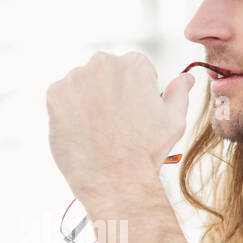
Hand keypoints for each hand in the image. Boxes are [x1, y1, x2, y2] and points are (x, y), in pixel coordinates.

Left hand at [46, 51, 192, 207]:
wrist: (114, 179)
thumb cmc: (147, 151)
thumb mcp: (174, 121)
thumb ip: (179, 92)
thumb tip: (187, 77)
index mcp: (133, 63)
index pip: (133, 68)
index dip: (136, 93)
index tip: (134, 114)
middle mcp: (102, 63)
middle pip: (106, 73)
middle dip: (110, 93)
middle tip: (115, 124)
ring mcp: (75, 78)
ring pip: (83, 85)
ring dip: (88, 100)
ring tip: (98, 130)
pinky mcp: (55, 95)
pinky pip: (62, 98)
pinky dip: (69, 112)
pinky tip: (82, 131)